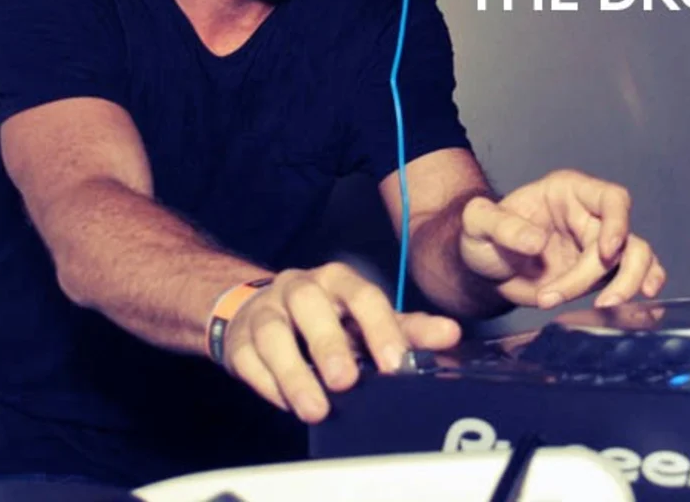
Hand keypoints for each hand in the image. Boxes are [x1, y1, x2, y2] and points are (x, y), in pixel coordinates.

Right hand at [221, 262, 459, 422]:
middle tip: (347, 382)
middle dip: (329, 344)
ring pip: (272, 334)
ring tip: (315, 408)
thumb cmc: (326, 320)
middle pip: (311, 305)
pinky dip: (267, 384)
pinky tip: (287, 404)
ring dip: (294, 373)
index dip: (380, 328)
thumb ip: (408, 329)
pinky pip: (248, 359)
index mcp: (338, 280)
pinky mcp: (238, 339)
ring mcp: (265, 311)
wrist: (260, 315)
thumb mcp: (368, 322)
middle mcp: (299, 287)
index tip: (396, 363)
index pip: (362, 296)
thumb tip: (451, 334)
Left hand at [459, 169, 665, 309]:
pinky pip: (632, 277)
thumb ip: (502, 227)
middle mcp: (590, 216)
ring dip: (629, 283)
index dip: (617, 223)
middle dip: (611, 271)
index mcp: (569, 192)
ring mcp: (598, 246)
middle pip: (625, 237)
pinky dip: (640, 289)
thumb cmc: (483, 235)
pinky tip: (639, 306)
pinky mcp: (599, 274)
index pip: (611, 198)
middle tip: (596, 300)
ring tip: (606, 306)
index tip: (607, 251)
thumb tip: (537, 243)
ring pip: (638, 257)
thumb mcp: (478, 223)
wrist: (484, 268)